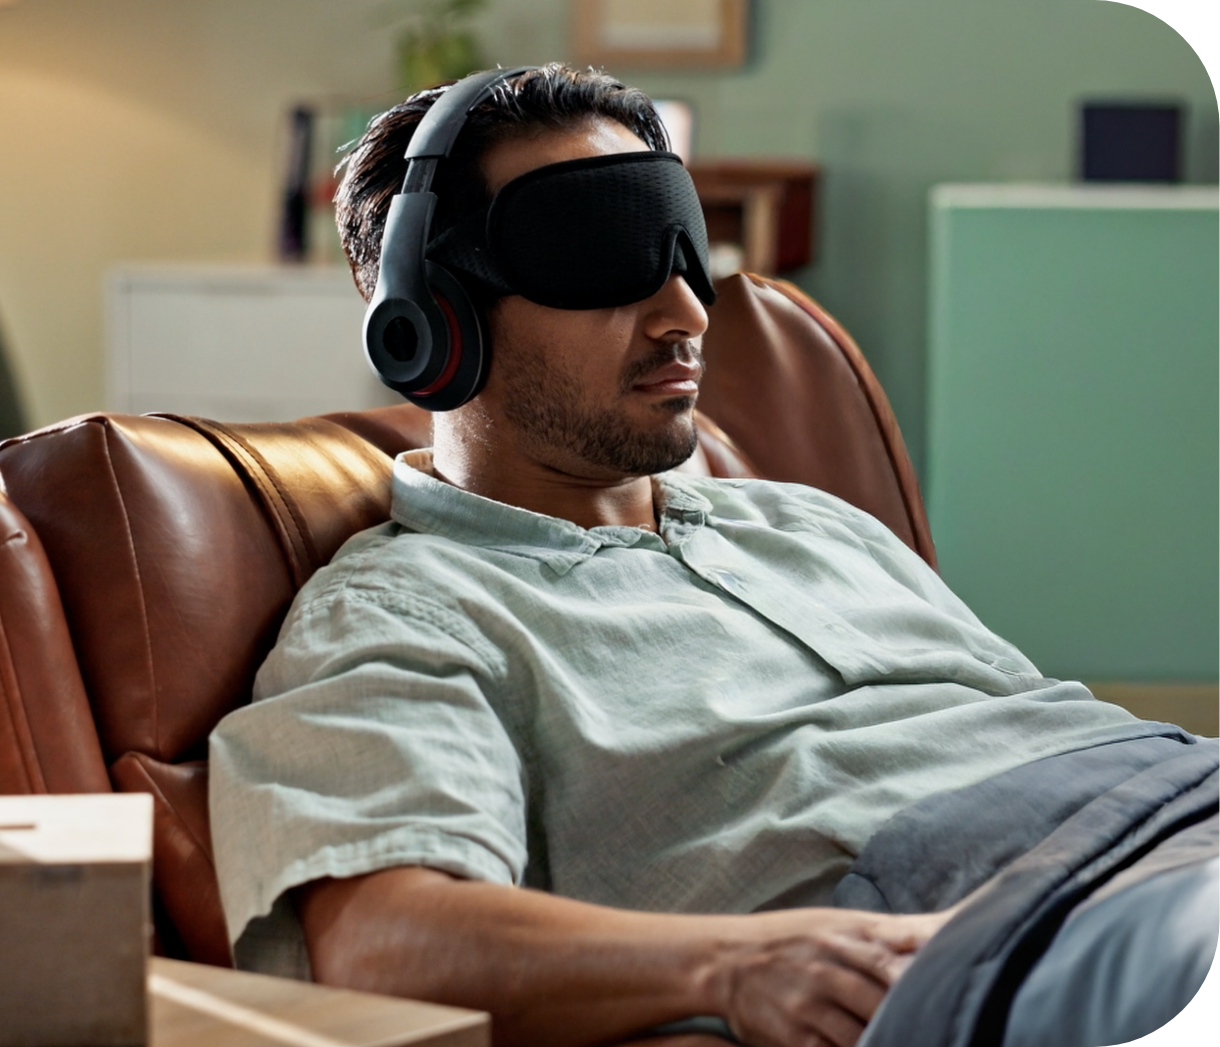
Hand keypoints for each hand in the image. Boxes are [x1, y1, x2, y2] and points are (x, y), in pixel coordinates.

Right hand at [712, 909, 949, 1046]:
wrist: (725, 959)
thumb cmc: (791, 939)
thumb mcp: (838, 923)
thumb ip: (892, 931)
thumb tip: (950, 927)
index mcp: (848, 934)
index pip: (902, 955)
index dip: (933, 974)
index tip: (960, 986)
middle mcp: (831, 964)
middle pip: (890, 998)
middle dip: (920, 1016)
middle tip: (947, 1029)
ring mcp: (812, 1001)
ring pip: (867, 1033)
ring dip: (891, 1041)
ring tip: (914, 1041)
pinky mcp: (796, 1035)